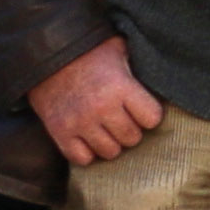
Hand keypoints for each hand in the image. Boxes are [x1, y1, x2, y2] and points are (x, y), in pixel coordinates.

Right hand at [29, 35, 163, 165]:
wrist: (46, 55)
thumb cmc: (89, 52)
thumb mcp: (120, 50)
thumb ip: (139, 68)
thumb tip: (163, 76)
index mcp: (120, 87)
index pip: (152, 118)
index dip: (150, 115)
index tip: (142, 110)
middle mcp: (101, 108)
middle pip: (132, 138)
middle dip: (131, 130)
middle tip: (123, 119)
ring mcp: (79, 122)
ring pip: (110, 152)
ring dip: (111, 142)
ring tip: (106, 129)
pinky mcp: (59, 132)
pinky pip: (82, 159)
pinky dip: (87, 152)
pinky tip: (88, 138)